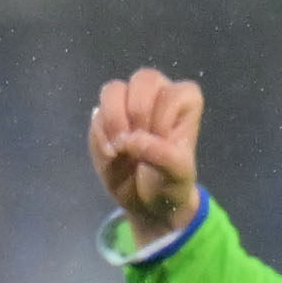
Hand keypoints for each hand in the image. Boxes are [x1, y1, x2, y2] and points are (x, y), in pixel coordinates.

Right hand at [86, 69, 208, 243]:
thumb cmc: (171, 183)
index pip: (172, 95)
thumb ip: (162, 155)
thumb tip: (130, 140)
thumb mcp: (177, 175)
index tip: (163, 151)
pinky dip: (100, 136)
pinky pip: (96, 114)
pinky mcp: (105, 117)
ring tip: (119, 148)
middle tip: (138, 143)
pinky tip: (111, 154)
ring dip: (113, 120)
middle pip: (143, 79)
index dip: (162, 123)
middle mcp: (158, 94)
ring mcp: (128, 103)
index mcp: (184, 101)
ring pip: (113, 90)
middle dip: (136, 113)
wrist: (147, 203)